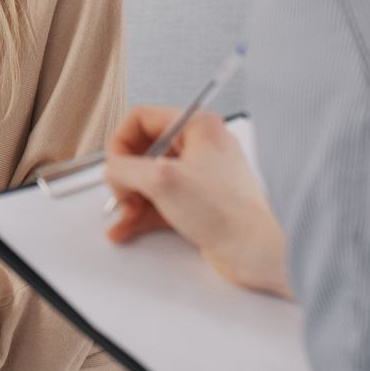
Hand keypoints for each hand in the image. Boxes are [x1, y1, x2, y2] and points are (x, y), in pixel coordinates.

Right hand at [103, 107, 291, 296]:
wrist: (257, 252)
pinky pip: (160, 201)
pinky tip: (126, 228)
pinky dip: (141, 213)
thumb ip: (124, 169)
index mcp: (197, 126)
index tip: (115, 167)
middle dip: (126, 176)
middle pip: (142, 150)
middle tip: (124, 195)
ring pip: (149, 179)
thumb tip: (112, 172)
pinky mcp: (198, 202)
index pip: (141, 118)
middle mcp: (200, 146)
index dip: (121, 142)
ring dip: (130, 198)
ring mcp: (199, 176)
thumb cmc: (227, 212)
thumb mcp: (161, 180)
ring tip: (124, 217)